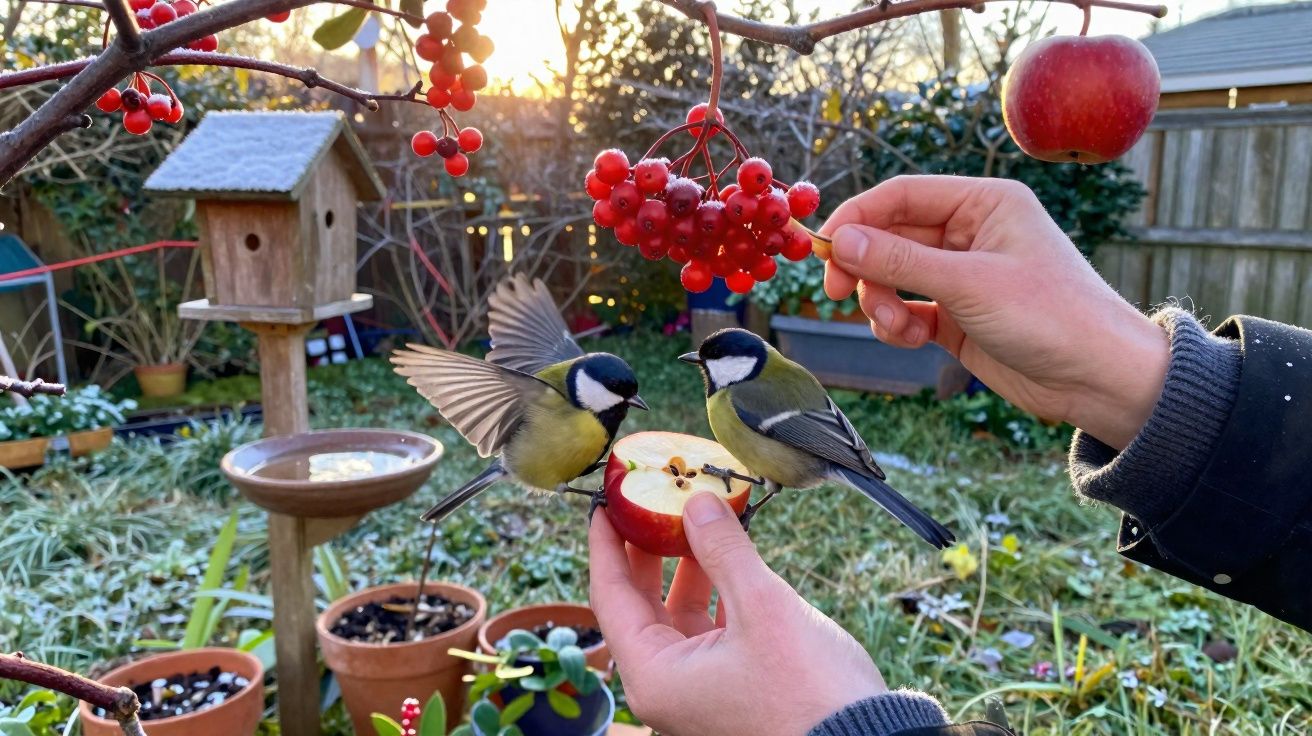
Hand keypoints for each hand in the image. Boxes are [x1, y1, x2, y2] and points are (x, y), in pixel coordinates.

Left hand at [588, 492, 885, 735]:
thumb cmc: (809, 692)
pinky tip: (728, 554)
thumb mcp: (762, 606)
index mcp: (655, 675)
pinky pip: (708, 627)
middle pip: (639, 605)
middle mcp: (667, 686)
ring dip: (686, 566)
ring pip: (676, 614)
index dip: (606, 544)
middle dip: (646, 549)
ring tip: (694, 517)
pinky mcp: (730, 685)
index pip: (610, 596)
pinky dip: (715, 590)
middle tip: (649, 501)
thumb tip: (696, 502)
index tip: (605, 502)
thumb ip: (722, 549)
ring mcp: (698, 688)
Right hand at [821, 175, 1168, 449]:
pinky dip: (896, 325)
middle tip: (839, 295)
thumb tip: (840, 240)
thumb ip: (899, 262)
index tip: (823, 249)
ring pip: (892, 277)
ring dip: (881, 303)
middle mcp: (970, 233)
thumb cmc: (1053, 317)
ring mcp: (962, 275)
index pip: (901, 195)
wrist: (1100, 380)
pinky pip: (906, 309)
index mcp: (983, 204)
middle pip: (890, 237)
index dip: (856, 218)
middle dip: (864, 268)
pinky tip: (910, 340)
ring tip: (897, 328)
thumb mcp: (969, 285)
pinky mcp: (957, 316)